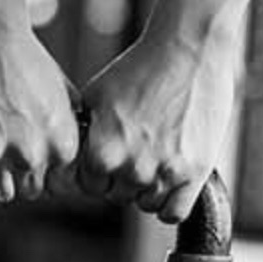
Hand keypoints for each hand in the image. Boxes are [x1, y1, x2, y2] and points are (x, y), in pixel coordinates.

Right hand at [0, 17, 78, 209]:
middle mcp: (32, 154)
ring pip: (2, 194)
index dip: (41, 166)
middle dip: (19, 172)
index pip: (55, 181)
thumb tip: (73, 147)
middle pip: (28, 190)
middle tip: (6, 145)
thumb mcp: (63, 91)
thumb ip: (70, 125)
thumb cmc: (24, 57)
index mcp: (63, 145)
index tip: (29, 151)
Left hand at [77, 28, 237, 223]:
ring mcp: (164, 173)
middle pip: (119, 195)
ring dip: (149, 188)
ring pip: (147, 205)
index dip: (99, 170)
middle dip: (124, 177)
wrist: (189, 48)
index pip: (90, 185)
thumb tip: (68, 158)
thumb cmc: (140, 67)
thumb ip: (83, 133)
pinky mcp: (194, 173)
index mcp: (101, 150)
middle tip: (139, 148)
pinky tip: (172, 179)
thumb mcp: (96, 96)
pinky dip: (172, 202)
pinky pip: (175, 212)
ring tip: (158, 155)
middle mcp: (130, 167)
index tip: (112, 154)